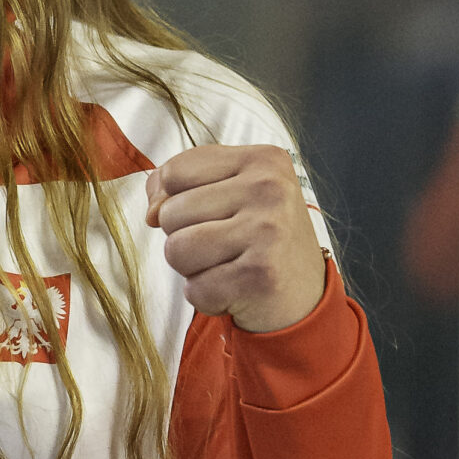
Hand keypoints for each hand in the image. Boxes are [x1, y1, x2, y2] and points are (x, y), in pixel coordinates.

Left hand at [145, 143, 325, 333]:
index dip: (174, 201)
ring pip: (175, 250)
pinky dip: (208, 298)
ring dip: (192, 270)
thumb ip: (181, 186)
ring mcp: (267, 230)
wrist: (307, 298)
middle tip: (227, 247)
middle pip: (169, 213)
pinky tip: (238, 290)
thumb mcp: (230, 195)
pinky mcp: (260, 274)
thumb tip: (151, 210)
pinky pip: (194, 289)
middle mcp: (269, 188)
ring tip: (228, 267)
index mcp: (263, 159)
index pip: (174, 171)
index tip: (212, 216)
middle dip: (185, 238)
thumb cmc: (260, 242)